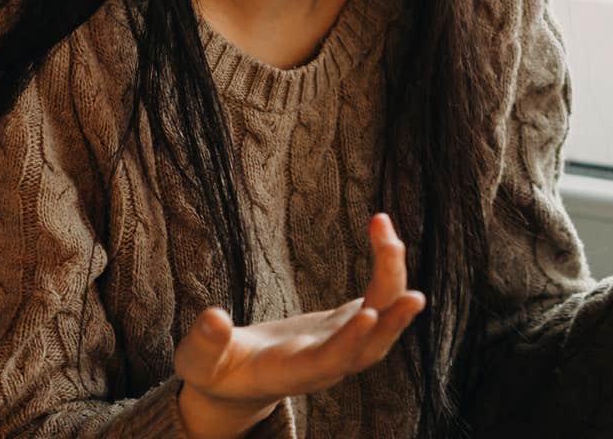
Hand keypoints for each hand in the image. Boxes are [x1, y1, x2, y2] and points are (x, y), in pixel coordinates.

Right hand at [173, 213, 426, 437]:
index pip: (330, 361)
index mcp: (293, 373)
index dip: (350, 341)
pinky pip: (376, 296)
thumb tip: (212, 319)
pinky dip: (383, 267)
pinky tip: (383, 233)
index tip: (369, 315)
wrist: (238, 380)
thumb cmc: (214, 370)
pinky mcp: (345, 322)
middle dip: (392, 319)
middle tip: (414, 294)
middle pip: (371, 346)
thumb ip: (205, 344)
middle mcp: (327, 362)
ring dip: (391, 279)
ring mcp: (342, 341)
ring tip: (388, 236)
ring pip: (380, 317)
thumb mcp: (198, 362)